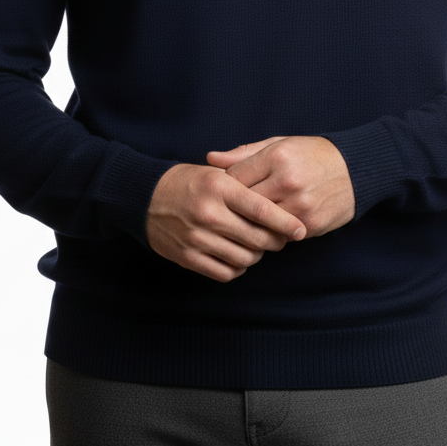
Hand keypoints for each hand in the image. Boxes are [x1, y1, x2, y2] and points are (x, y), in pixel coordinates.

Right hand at [146, 163, 305, 282]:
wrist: (146, 197)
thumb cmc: (189, 182)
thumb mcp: (216, 173)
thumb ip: (246, 184)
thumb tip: (279, 203)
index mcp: (219, 188)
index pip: (262, 209)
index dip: (285, 222)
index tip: (300, 229)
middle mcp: (209, 213)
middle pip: (257, 238)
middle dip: (275, 242)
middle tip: (281, 239)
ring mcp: (197, 238)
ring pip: (244, 259)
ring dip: (256, 256)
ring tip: (257, 246)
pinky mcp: (188, 257)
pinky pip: (224, 273)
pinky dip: (237, 269)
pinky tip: (238, 257)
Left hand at [206, 136, 355, 237]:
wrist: (356, 169)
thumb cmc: (312, 154)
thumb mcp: (279, 144)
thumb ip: (243, 153)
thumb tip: (210, 159)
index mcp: (277, 157)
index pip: (234, 178)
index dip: (225, 185)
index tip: (222, 189)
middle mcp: (287, 182)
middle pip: (244, 204)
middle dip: (233, 207)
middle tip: (225, 209)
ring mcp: (300, 206)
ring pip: (259, 224)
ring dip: (251, 224)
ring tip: (244, 219)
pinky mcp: (310, 225)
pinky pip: (278, 235)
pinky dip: (270, 232)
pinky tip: (267, 226)